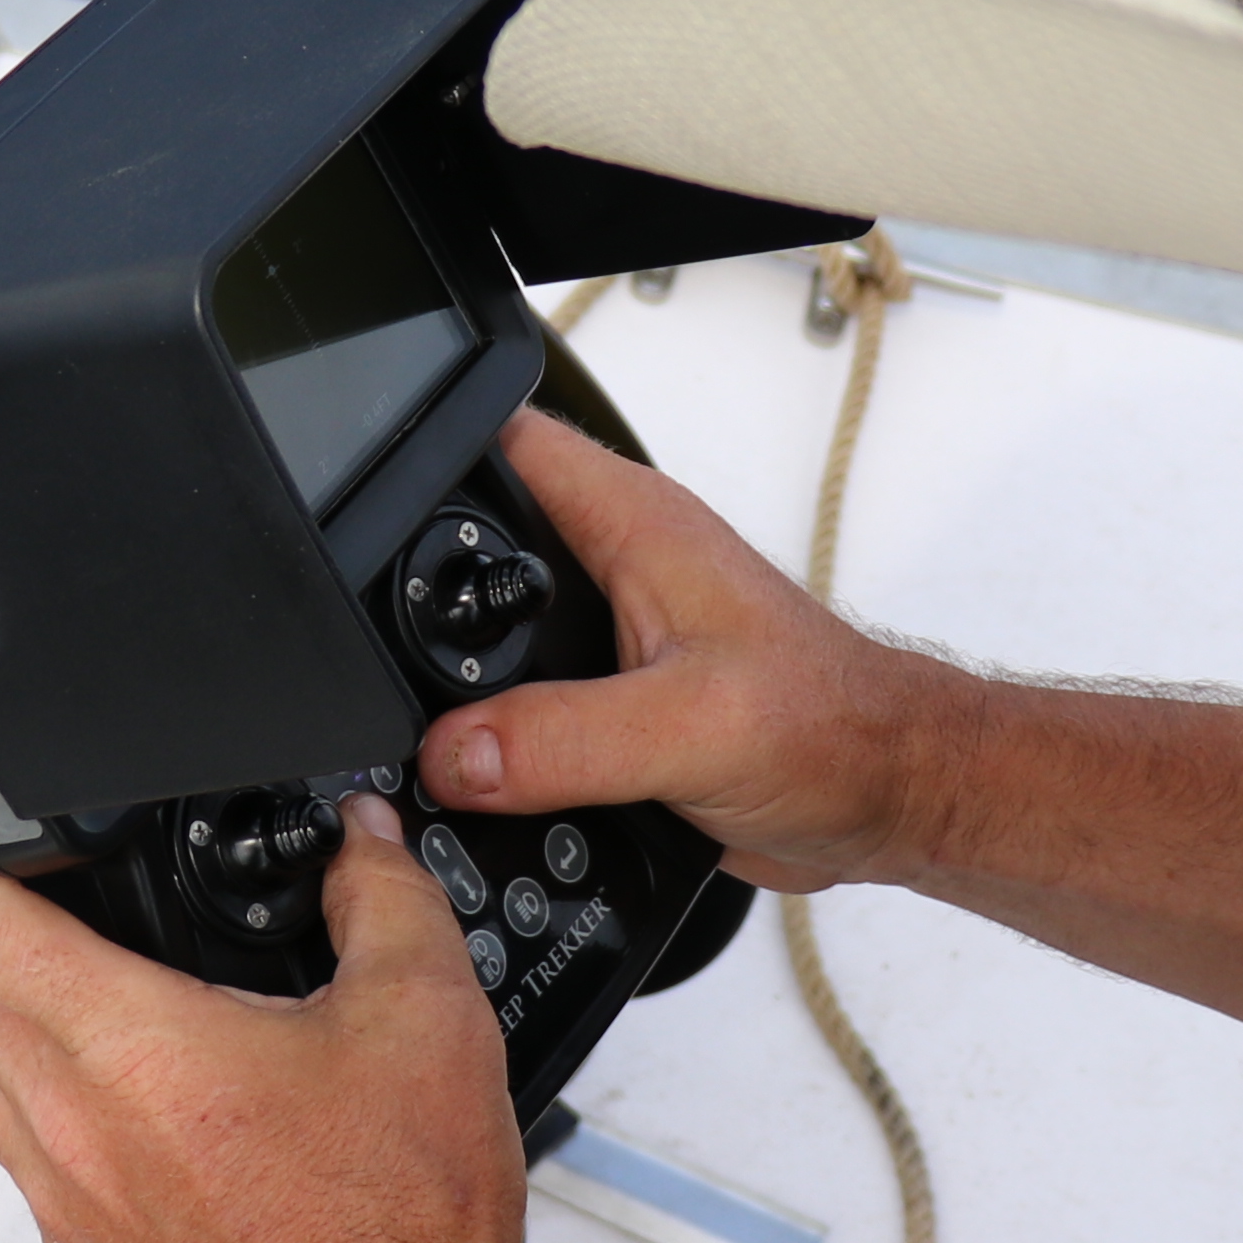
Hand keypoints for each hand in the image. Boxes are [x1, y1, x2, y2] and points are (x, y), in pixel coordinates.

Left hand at [0, 783, 527, 1242]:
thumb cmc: (392, 1226)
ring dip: (12, 1024)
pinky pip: (24, 1159)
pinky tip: (133, 1109)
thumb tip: (364, 841)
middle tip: (48, 899)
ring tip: (87, 1001)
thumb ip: (384, 897)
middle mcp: (71, 1121)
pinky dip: (48, 1113)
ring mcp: (67, 1198)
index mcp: (130, 1042)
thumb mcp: (424, 1018)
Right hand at [419, 408, 924, 892]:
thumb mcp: (687, 728)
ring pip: (489, 646)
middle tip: (379, 667)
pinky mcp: (606, 708)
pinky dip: (492, 752)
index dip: (422, 457)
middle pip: (472, 553)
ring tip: (421, 740)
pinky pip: (518, 718)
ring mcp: (606, 639)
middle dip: (420, 607)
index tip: (356, 518)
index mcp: (631, 525)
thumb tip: (456, 754)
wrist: (886, 800)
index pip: (501, 443)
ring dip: (456, 697)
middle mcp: (612, 569)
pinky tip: (474, 791)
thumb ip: (565, 737)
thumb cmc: (833, 728)